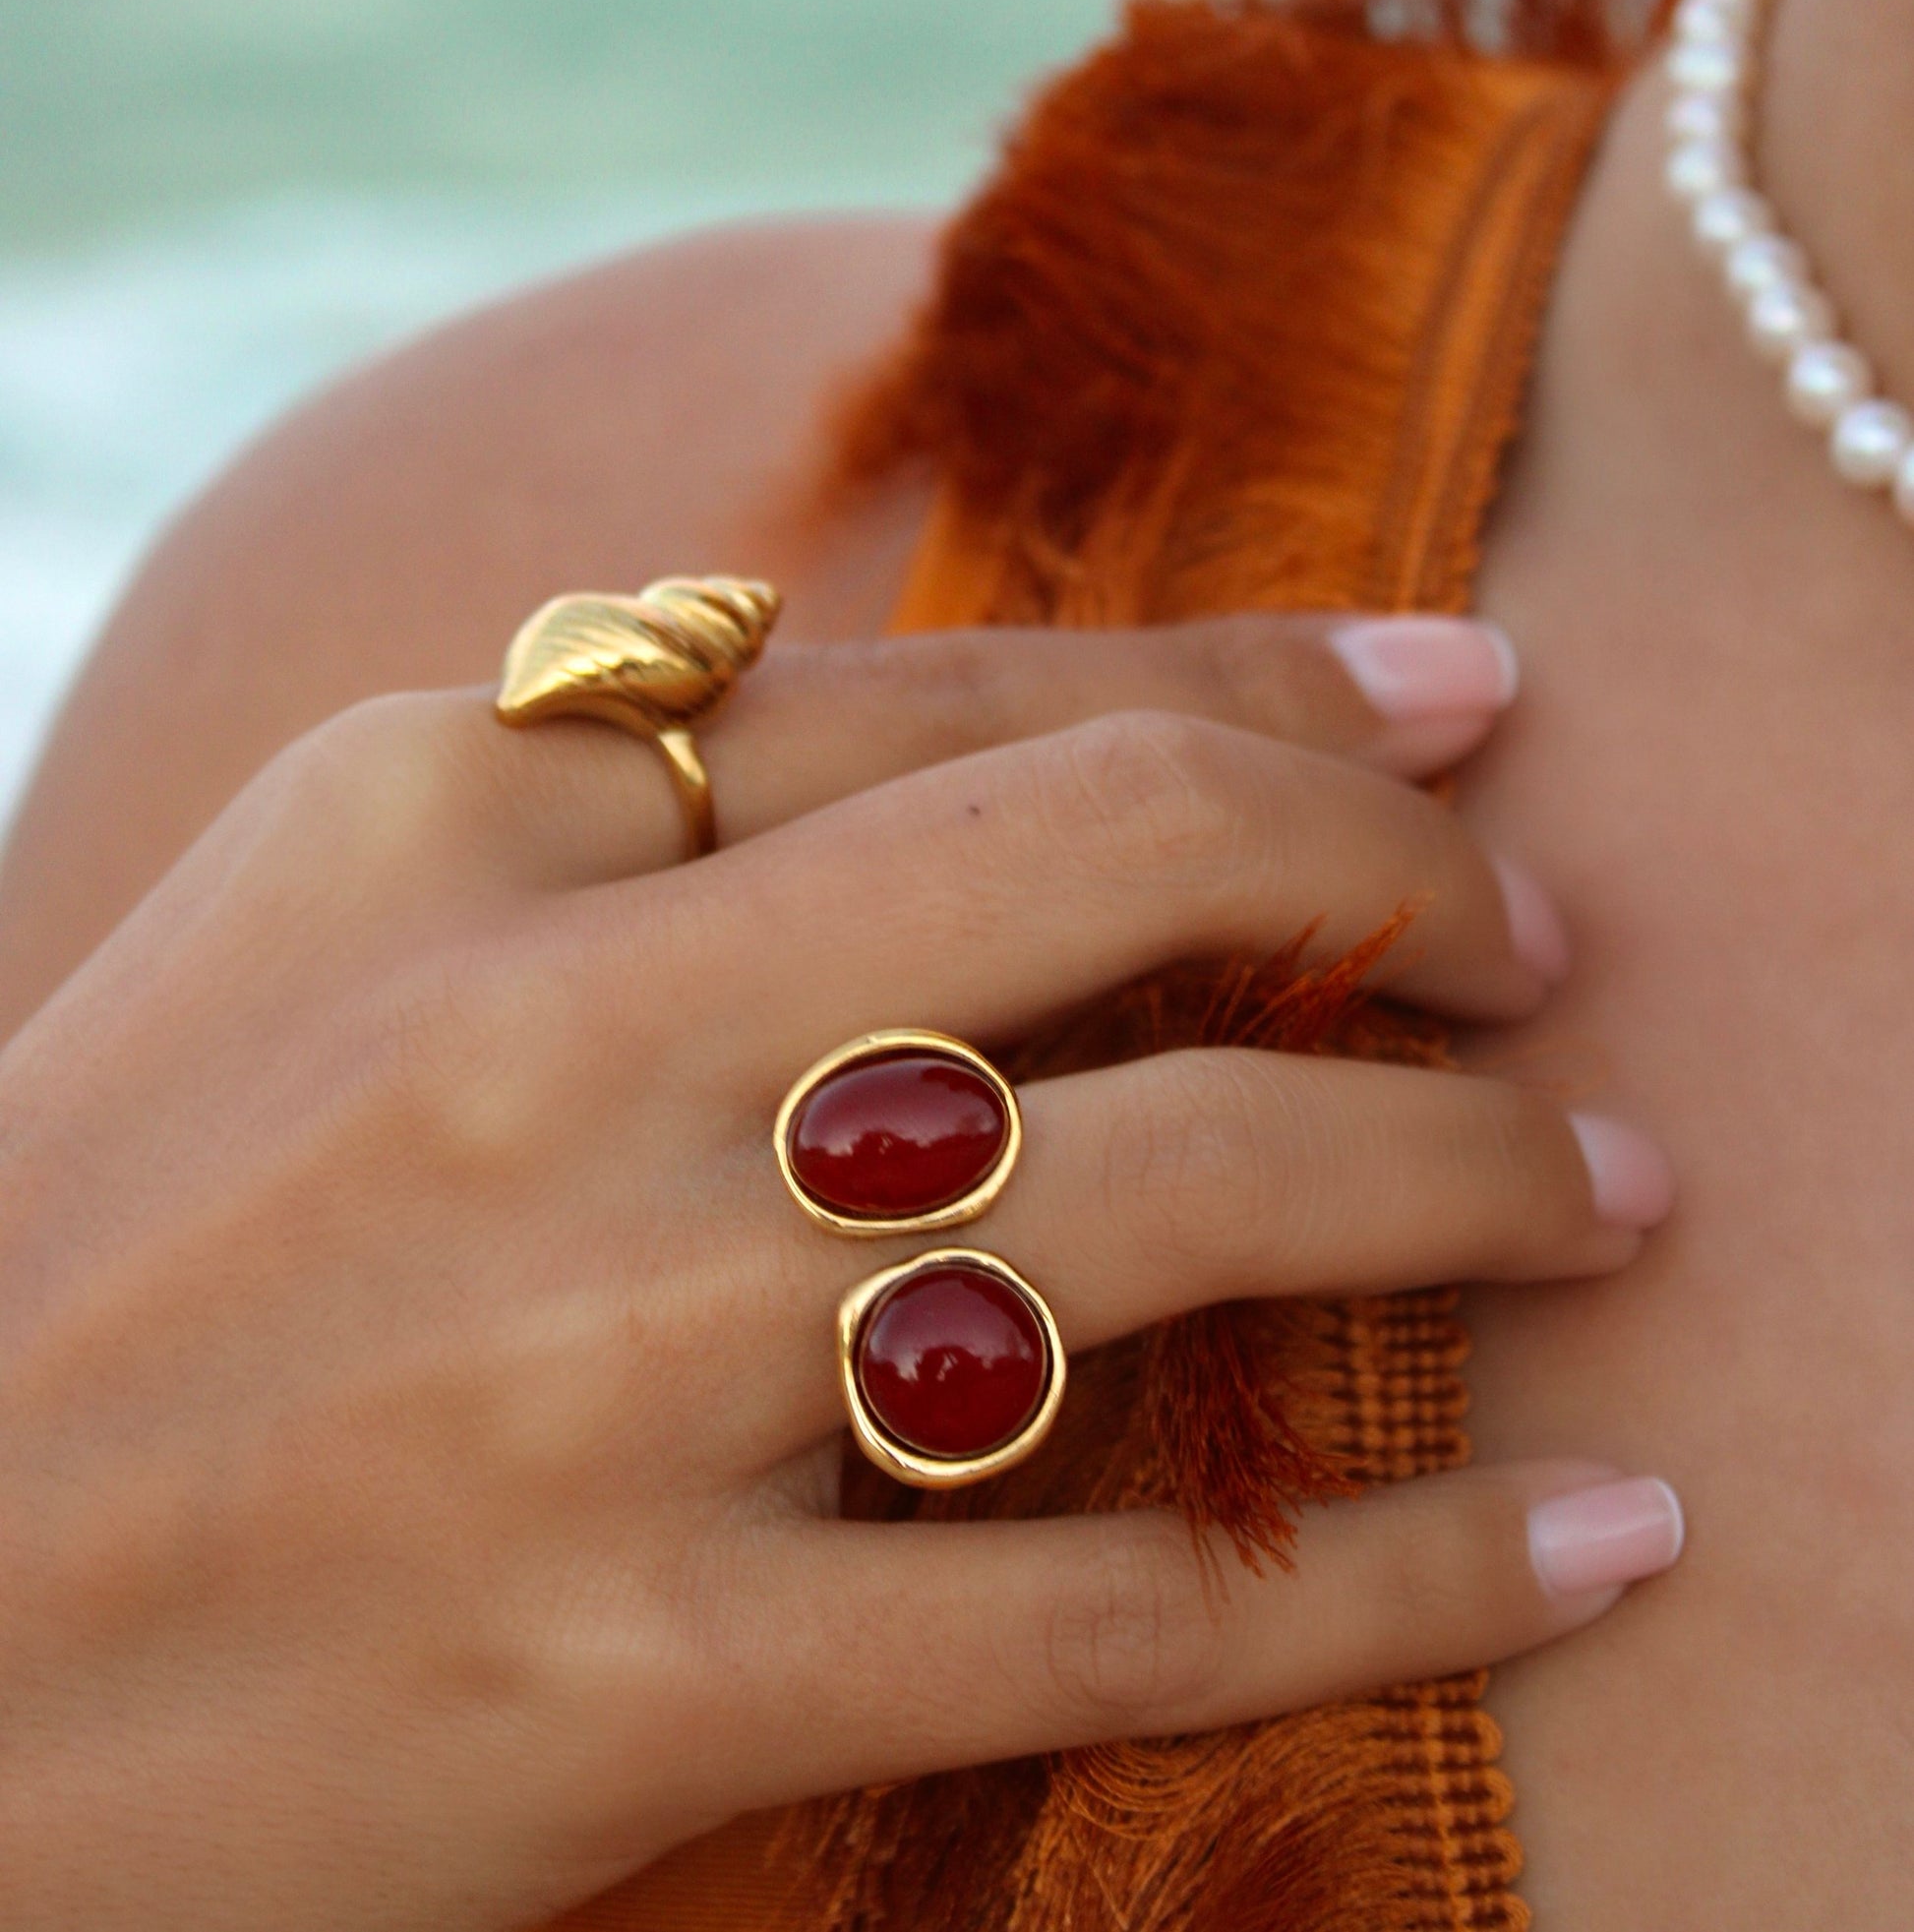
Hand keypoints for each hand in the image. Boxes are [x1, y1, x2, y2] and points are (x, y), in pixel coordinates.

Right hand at [0, 611, 1676, 1930]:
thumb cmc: (113, 1241)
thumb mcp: (325, 918)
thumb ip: (624, 788)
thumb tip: (980, 723)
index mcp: (454, 810)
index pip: (972, 684)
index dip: (1265, 672)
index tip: (1463, 693)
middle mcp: (550, 1039)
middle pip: (1123, 862)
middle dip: (1410, 879)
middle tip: (1555, 939)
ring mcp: (602, 1359)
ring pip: (1183, 1201)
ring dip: (1470, 1182)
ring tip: (1612, 1192)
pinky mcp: (638, 1677)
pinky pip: (1135, 1599)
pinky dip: (1415, 1567)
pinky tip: (1586, 1538)